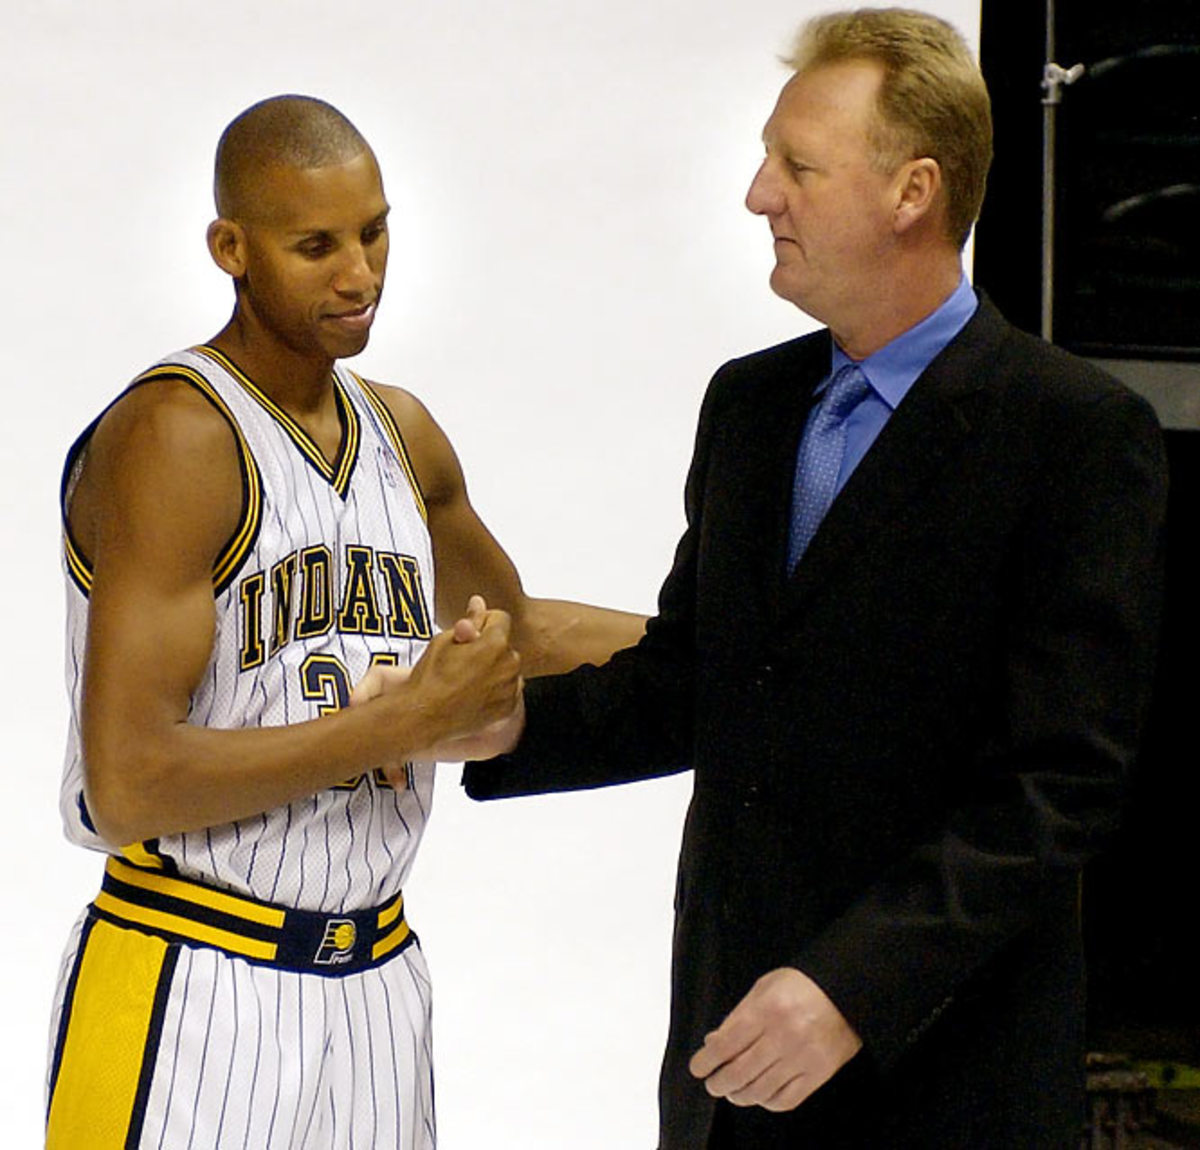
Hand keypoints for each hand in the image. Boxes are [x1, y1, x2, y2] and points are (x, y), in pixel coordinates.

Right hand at [350, 595, 522, 770]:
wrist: (424, 716)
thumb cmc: (430, 678)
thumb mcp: (445, 640)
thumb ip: (469, 620)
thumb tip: (478, 603)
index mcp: (495, 643)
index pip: (500, 618)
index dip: (482, 622)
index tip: (468, 634)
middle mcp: (509, 665)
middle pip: (505, 644)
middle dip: (488, 646)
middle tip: (463, 659)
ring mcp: (510, 688)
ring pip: (507, 667)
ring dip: (494, 668)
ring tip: (466, 678)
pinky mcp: (508, 707)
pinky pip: (508, 689)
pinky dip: (495, 688)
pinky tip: (474, 692)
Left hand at [688, 967, 861, 1111]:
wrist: (846, 992)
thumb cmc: (803, 985)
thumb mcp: (764, 988)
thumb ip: (737, 1016)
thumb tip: (714, 1044)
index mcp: (767, 1010)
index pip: (725, 1046)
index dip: (706, 1061)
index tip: (698, 1067)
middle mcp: (784, 1036)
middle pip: (739, 1073)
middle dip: (718, 1083)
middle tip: (713, 1083)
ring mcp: (802, 1058)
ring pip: (760, 1091)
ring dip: (739, 1095)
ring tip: (732, 1091)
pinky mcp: (818, 1074)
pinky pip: (785, 1100)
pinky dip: (767, 1102)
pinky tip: (760, 1095)